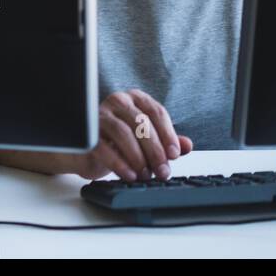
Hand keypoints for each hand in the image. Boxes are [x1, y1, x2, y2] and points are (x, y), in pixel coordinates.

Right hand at [68, 89, 193, 181]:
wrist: (89, 151)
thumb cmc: (120, 142)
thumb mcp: (147, 140)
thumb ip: (167, 141)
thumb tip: (187, 145)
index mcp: (136, 99)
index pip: (156, 112)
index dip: (167, 134)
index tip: (175, 155)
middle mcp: (118, 101)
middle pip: (141, 123)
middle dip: (155, 150)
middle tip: (163, 171)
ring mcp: (101, 115)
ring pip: (124, 133)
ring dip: (138, 157)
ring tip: (146, 175)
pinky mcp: (87, 134)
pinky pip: (105, 148)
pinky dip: (120, 164)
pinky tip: (130, 176)